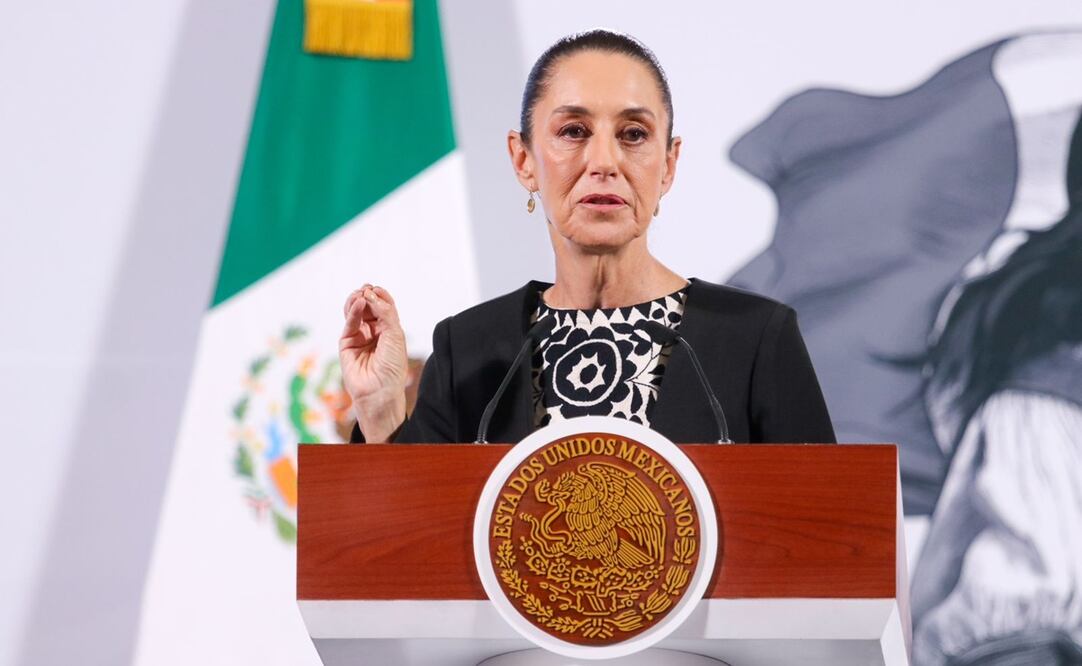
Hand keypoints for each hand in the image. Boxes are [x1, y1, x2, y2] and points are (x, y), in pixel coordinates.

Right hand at [339, 285, 407, 440]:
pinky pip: (350, 323)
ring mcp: (360, 336)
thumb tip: (371, 294)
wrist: (379, 390)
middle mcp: (374, 331)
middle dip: (367, 296)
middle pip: (369, 306)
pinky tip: (358, 303)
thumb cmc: (392, 366)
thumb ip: (385, 313)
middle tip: (367, 289)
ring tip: (360, 295)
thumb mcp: (395, 335)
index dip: (380, 296)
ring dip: (357, 300)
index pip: (383, 306)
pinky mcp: (347, 342)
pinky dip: (353, 311)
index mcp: (389, 330)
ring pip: (356, 312)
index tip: (377, 289)